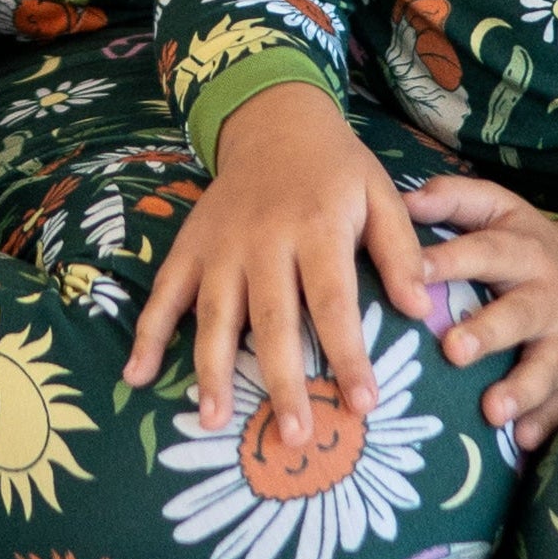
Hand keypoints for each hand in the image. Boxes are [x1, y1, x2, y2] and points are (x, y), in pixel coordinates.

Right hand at [123, 81, 433, 443]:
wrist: (275, 122)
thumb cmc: (336, 171)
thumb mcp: (380, 194)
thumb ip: (401, 250)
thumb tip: (421, 309)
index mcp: (317, 227)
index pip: (334, 300)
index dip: (348, 354)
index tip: (363, 404)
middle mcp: (264, 239)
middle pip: (272, 318)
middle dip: (281, 380)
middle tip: (293, 435)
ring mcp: (220, 245)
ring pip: (215, 314)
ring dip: (212, 369)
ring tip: (213, 420)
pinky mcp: (189, 247)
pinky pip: (164, 293)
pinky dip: (147, 334)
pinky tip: (136, 376)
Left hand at [403, 169, 557, 451]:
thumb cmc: (527, 244)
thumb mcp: (499, 209)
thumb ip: (453, 200)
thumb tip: (402, 199)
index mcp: (522, 250)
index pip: (483, 253)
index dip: (449, 261)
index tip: (414, 275)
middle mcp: (547, 294)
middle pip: (518, 314)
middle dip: (487, 333)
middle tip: (452, 350)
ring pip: (546, 365)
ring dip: (520, 389)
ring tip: (491, 410)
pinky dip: (545, 422)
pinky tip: (520, 442)